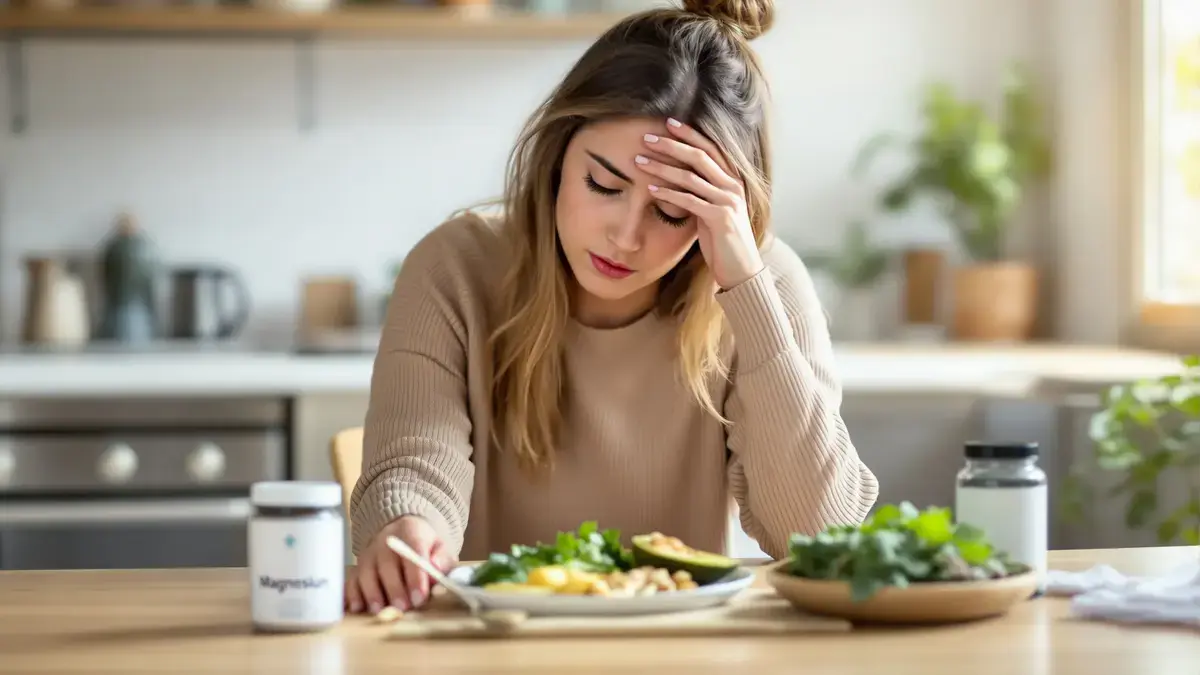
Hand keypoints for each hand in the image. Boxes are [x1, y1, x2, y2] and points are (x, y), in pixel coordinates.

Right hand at [344, 515, 456, 614]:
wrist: (401, 532)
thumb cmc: (424, 546)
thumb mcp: (439, 548)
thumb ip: (441, 560)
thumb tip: (435, 567)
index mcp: (410, 533)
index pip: (413, 552)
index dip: (416, 576)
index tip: (420, 597)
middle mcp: (386, 542)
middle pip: (387, 564)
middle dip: (394, 589)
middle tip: (403, 607)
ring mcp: (369, 554)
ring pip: (367, 573)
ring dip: (372, 593)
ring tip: (379, 610)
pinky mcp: (357, 566)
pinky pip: (351, 579)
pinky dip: (352, 594)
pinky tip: (357, 608)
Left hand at [635, 117, 763, 289]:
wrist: (741, 269)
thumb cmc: (722, 240)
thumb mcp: (711, 209)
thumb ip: (699, 191)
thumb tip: (674, 177)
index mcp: (732, 179)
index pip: (710, 148)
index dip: (690, 133)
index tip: (668, 122)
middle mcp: (732, 185)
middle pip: (699, 156)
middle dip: (671, 144)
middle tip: (646, 137)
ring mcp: (728, 201)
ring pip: (691, 176)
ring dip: (662, 167)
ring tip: (640, 161)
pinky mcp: (720, 218)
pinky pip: (689, 201)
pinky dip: (667, 193)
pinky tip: (649, 189)